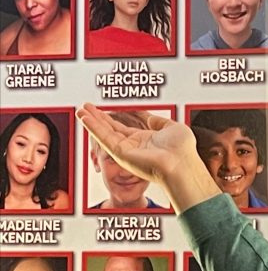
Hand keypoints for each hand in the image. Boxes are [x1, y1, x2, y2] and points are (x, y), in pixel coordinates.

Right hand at [77, 104, 217, 211]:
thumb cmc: (183, 150)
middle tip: (86, 107)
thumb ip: (158, 121)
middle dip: (97, 118)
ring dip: (91, 121)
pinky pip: (104, 138)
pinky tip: (85, 118)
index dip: (112, 119)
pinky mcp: (122, 154)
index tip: (102, 110)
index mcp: (146, 141)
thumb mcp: (172, 128)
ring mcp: (127, 151)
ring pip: (105, 133)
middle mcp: (134, 147)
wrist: (182, 163)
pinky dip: (94, 127)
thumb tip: (149, 116)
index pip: (123, 128)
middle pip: (110, 130)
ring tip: (81, 110)